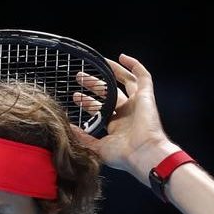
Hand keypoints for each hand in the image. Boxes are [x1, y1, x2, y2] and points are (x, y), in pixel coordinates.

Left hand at [71, 54, 177, 184]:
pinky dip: (134, 65)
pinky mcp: (146, 96)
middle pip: (110, 94)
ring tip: (98, 63)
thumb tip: (67, 128)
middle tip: (79, 77)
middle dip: (94, 85)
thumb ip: (82, 137)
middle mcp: (127, 114)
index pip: (100, 110)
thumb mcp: (96, 147)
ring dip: (112, 72)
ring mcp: (137, 104)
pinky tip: (121, 57)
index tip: (75, 96)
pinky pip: (143, 76)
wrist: (142, 153)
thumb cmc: (122, 155)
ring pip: (125, 82)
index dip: (88, 102)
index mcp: (117, 126)